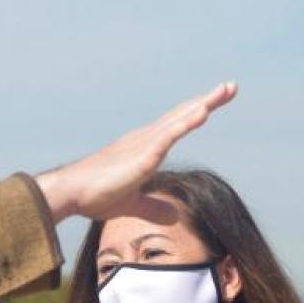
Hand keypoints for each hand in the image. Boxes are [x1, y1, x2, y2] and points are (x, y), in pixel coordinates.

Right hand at [37, 82, 237, 221]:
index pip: (175, 125)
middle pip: (183, 114)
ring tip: (226, 90)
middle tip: (231, 86)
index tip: (214, 103)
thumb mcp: (132, 203)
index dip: (195, 114)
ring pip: (180, 119)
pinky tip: (204, 112)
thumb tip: (173, 215)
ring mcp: (145, 144)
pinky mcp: (143, 155)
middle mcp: (146, 138)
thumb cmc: (95, 195)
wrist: (72, 192)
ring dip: (204, 104)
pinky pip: (169, 135)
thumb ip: (153, 207)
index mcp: (144, 147)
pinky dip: (187, 122)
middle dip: (208, 100)